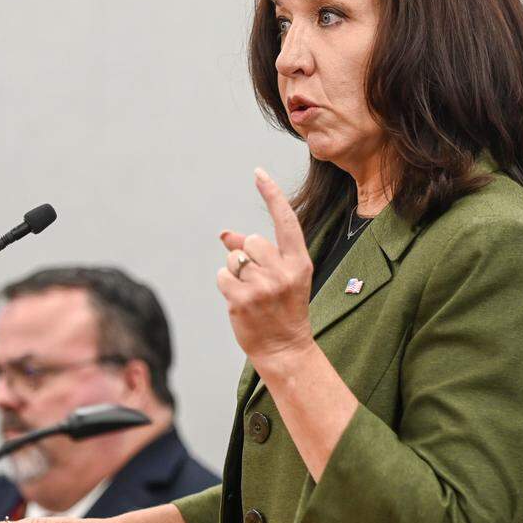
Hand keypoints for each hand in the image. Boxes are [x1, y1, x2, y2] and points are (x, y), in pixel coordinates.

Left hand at [218, 168, 313, 368]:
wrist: (285, 349)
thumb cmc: (283, 309)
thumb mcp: (281, 278)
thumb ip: (256, 253)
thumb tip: (224, 234)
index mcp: (299, 262)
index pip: (286, 221)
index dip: (271, 195)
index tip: (258, 173)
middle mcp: (283, 271)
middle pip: (251, 241)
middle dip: (249, 257)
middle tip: (261, 283)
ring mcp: (263, 286)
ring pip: (234, 258)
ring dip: (236, 273)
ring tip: (252, 295)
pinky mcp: (242, 299)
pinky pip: (222, 275)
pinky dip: (226, 285)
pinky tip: (241, 302)